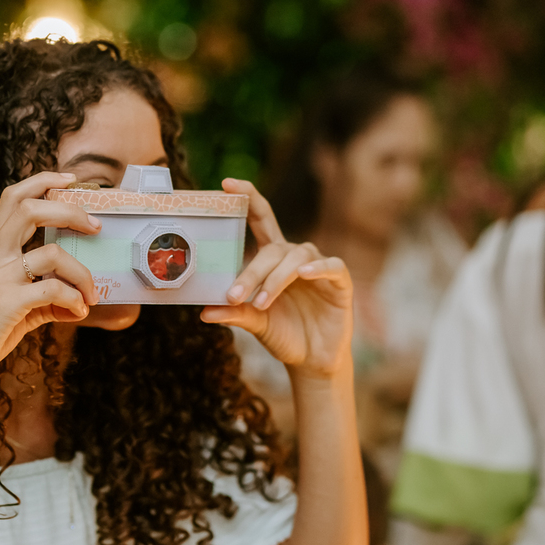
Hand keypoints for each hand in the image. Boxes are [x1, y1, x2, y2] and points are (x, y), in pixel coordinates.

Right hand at [0, 172, 100, 393]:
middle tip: (96, 227)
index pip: (12, 198)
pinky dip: (74, 300)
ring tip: (91, 294)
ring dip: (82, 273)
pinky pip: (52, 291)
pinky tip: (78, 312)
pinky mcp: (5, 303)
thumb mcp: (15, 307)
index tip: (70, 179)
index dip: (42, 180)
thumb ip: (44, 297)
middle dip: (70, 211)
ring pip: (52, 253)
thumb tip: (78, 302)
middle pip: (30, 209)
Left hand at [201, 179, 352, 379]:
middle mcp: (294, 256)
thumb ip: (235, 314)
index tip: (226, 184)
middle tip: (233, 295)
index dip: (246, 198)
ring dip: (275, 280)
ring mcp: (318, 267)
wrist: (313, 360)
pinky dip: (317, 268)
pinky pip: (330, 266)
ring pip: (296, 259)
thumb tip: (204, 313)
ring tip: (262, 304)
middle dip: (251, 271)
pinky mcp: (340, 281)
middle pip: (272, 249)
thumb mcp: (255, 323)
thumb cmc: (283, 334)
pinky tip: (303, 275)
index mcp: (272, 258)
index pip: (259, 218)